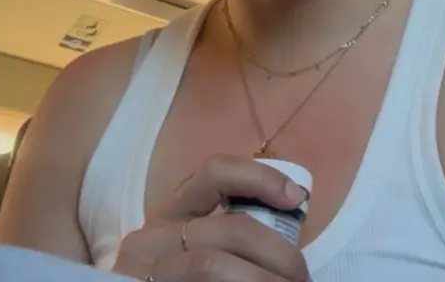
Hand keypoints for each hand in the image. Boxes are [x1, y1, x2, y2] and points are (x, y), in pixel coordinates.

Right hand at [113, 155, 310, 281]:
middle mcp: (149, 238)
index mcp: (170, 214)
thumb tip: (291, 232)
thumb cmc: (179, 280)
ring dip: (264, 280)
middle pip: (230, 228)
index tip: (295, 199)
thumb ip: (229, 236)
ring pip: (213, 264)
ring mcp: (143, 270)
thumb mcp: (196, 250)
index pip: (216, 173)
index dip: (261, 178)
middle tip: (301, 277)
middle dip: (280, 254)